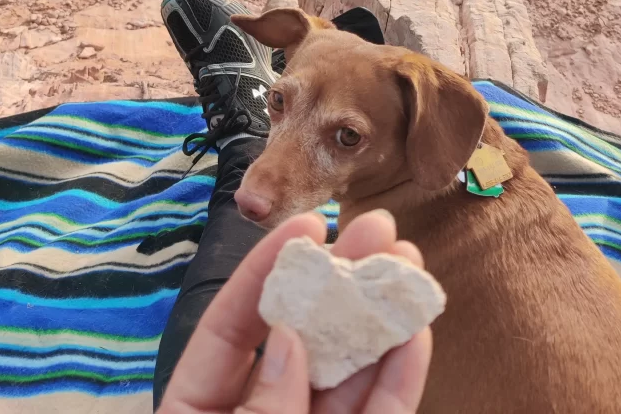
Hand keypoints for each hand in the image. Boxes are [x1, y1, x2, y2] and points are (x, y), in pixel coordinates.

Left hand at [157, 209, 431, 413]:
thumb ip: (259, 409)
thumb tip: (291, 339)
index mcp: (203, 407)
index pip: (232, 325)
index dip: (266, 270)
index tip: (307, 224)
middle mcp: (261, 413)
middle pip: (300, 337)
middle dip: (337, 279)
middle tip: (377, 225)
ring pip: (348, 372)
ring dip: (380, 318)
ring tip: (409, 262)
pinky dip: (400, 379)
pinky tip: (417, 333)